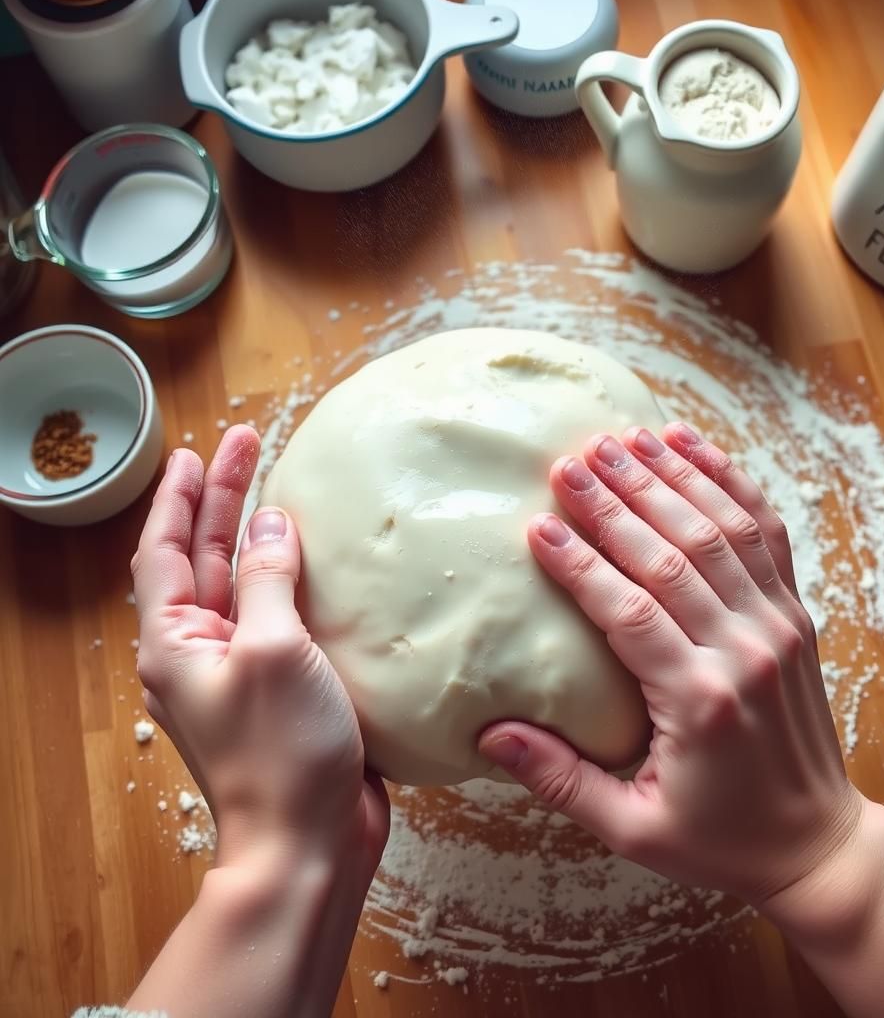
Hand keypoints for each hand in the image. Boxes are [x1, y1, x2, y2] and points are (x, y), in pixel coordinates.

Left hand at [130, 427, 388, 885]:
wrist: (308, 843)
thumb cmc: (282, 752)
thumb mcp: (272, 648)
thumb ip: (266, 579)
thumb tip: (270, 523)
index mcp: (177, 643)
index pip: (166, 550)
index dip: (180, 497)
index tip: (198, 450)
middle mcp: (201, 652)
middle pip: (204, 558)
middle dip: (223, 499)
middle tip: (248, 444)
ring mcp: (242, 669)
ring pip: (242, 584)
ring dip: (256, 535)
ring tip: (277, 488)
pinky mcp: (282, 686)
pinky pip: (277, 615)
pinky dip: (289, 578)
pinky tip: (314, 559)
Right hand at [479, 423, 861, 905]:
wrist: (820, 843)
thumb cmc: (721, 841)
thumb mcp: (632, 830)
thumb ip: (560, 780)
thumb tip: (489, 732)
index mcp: (699, 702)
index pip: (630, 611)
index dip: (581, 564)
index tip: (539, 524)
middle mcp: (744, 651)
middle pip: (673, 554)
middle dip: (617, 501)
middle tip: (570, 460)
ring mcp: (778, 625)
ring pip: (719, 530)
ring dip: (669, 478)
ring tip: (621, 438)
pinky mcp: (795, 613)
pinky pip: (764, 531)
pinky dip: (729, 481)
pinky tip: (692, 445)